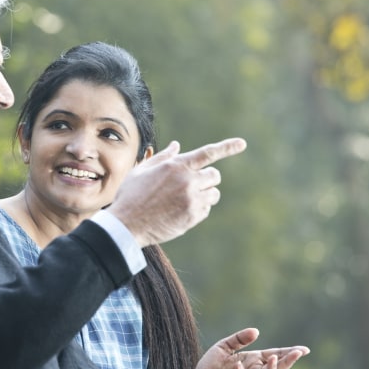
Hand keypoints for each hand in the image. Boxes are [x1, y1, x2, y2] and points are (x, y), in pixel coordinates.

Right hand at [108, 138, 246, 246]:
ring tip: (185, 199)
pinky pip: (207, 209)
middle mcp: (187, 180)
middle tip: (192, 185)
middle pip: (214, 175)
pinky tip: (180, 211)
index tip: (242, 144)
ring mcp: (192, 199)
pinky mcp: (193, 216)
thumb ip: (163, 157)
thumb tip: (177, 146)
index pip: (208, 153)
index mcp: (176, 166)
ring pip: (214, 193)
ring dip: (205, 194)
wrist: (127, 224)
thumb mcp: (142, 171)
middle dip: (206, 178)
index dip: (227, 147)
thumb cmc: (130, 195)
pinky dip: (199, 209)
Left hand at [181, 328, 309, 368]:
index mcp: (253, 361)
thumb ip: (238, 339)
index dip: (289, 353)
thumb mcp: (223, 347)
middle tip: (298, 352)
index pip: (274, 356)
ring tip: (276, 358)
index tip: (304, 350)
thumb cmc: (210, 367)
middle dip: (288, 361)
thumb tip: (256, 331)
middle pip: (276, 368)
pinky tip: (240, 366)